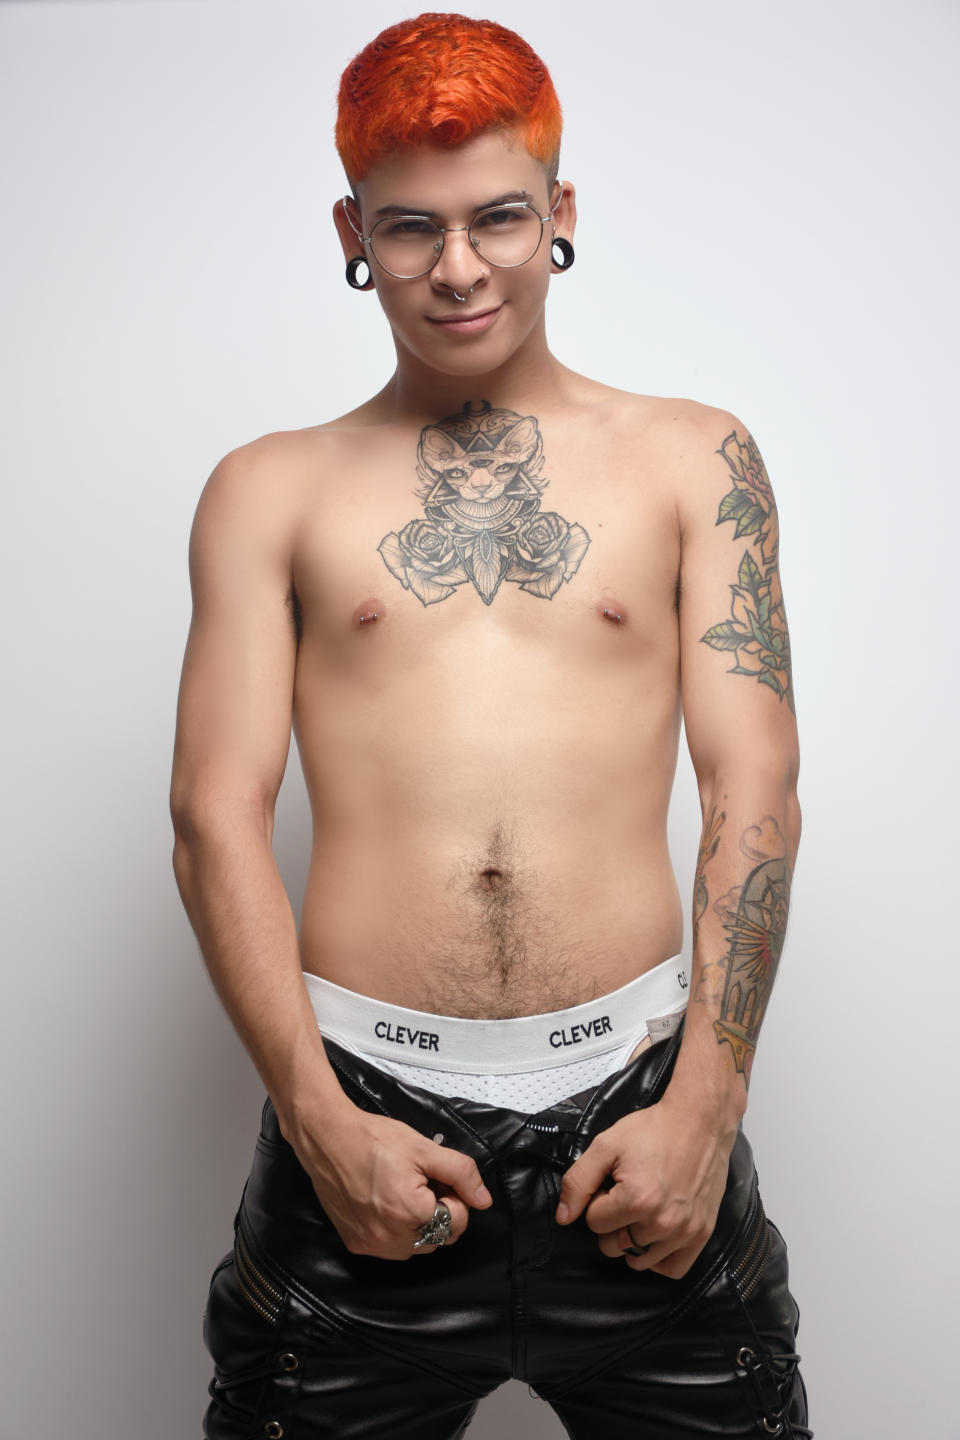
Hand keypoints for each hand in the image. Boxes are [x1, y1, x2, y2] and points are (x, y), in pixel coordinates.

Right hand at [290, 1099, 492, 1260]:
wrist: (328, 1138)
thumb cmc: (373, 1139)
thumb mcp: (424, 1148)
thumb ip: (461, 1173)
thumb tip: (483, 1200)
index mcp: (411, 1212)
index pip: (457, 1221)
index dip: (455, 1196)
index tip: (439, 1178)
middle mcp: (390, 1237)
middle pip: (439, 1237)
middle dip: (440, 1212)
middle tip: (425, 1183)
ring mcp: (371, 1244)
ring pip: (417, 1247)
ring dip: (421, 1225)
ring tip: (406, 1192)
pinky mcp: (356, 1244)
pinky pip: (391, 1249)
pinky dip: (398, 1232)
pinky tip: (388, 1204)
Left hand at [554, 1090, 736, 1277]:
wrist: (698, 1122)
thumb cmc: (654, 1130)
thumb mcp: (606, 1145)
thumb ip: (578, 1182)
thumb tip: (563, 1217)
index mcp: (636, 1200)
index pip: (594, 1223)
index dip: (597, 1201)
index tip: (612, 1184)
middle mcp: (661, 1222)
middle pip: (613, 1246)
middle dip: (612, 1223)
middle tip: (626, 1195)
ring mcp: (684, 1231)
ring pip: (639, 1261)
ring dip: (633, 1240)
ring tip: (641, 1211)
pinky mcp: (701, 1234)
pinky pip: (673, 1269)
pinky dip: (659, 1258)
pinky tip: (655, 1236)